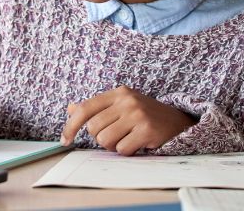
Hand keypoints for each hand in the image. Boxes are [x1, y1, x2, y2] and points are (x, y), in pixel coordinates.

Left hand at [61, 86, 196, 155]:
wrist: (178, 121)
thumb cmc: (145, 115)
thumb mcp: (122, 106)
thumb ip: (97, 108)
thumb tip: (71, 109)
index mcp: (119, 92)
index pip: (86, 109)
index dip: (71, 126)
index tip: (65, 140)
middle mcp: (127, 100)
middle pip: (94, 128)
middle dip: (101, 138)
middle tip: (118, 135)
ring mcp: (137, 114)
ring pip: (105, 140)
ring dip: (114, 146)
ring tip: (128, 139)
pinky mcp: (146, 130)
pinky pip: (121, 149)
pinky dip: (127, 151)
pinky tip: (138, 143)